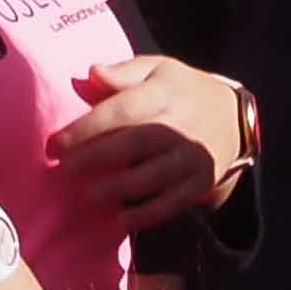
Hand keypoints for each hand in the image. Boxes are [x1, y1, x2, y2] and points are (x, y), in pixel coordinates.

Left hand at [47, 56, 243, 232]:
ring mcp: (192, 157)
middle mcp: (180, 125)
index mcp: (164, 93)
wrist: (232, 117)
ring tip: (89, 195)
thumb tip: (92, 72)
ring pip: (152, 176)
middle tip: (65, 169)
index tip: (57, 143)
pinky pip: (172, 203)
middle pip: (133, 143)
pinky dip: (147, 214)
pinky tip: (121, 220)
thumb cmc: (181, 90)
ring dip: (118, 188)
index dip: (87, 128)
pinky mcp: (200, 182)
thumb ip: (124, 73)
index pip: (122, 109)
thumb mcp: (158, 69)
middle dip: (96, 158)